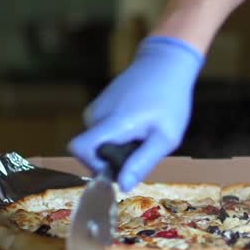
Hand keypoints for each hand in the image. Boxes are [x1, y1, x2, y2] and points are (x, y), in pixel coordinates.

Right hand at [68, 36, 202, 190]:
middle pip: (94, 153)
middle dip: (115, 159)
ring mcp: (96, 109)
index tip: (119, 168)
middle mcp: (96, 115)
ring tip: (144, 133)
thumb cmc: (170, 100)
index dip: (94, 166)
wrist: (165, 63)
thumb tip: (122, 186)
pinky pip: (104, 133)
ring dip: (120, 147)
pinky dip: (120, 136)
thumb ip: (142, 162)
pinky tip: (139, 125)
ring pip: (100, 143)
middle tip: (143, 147)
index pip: (79, 149)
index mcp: (112, 122)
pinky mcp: (100, 107)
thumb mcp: (165, 137)